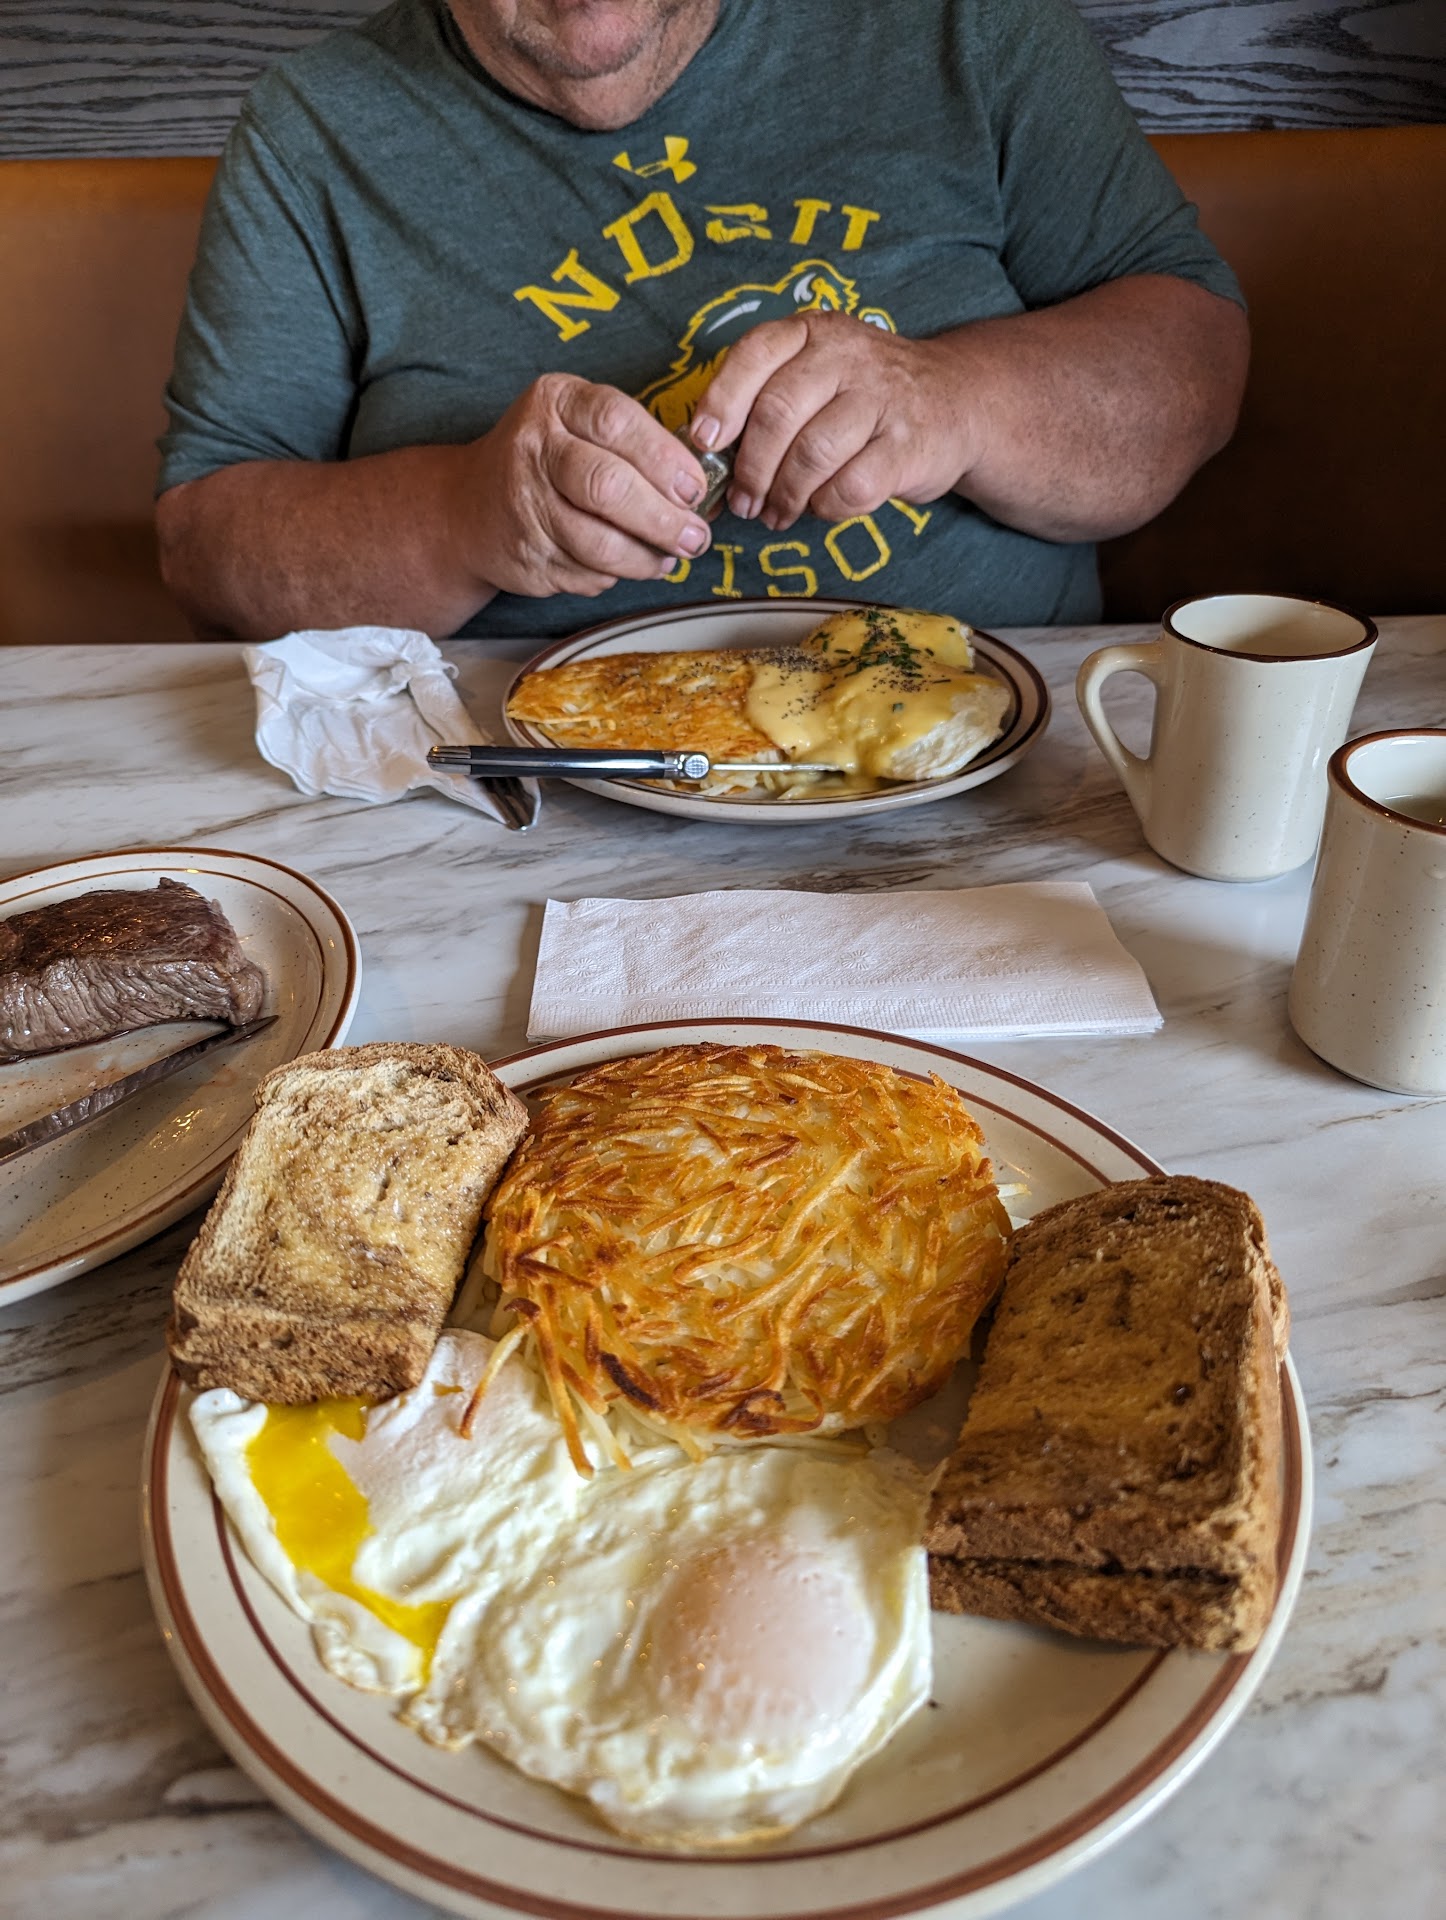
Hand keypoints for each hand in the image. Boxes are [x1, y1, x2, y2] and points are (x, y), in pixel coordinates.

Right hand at [451, 373, 711, 598]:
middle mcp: (533, 447)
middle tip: (694, 536)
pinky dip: (615, 574)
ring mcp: (524, 504)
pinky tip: (624, 564)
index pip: (617, 422)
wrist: (469, 506)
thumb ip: (634, 442)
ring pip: (599, 543)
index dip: (665, 460)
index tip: (695, 489)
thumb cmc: (549, 460)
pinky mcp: (526, 554)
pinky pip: (586, 573)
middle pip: (608, 487)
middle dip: (662, 519)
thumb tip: (700, 489)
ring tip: (668, 557)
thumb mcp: (579, 423)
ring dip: (646, 558)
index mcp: (555, 401)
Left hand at [687, 313, 977, 530]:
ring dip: (784, 495)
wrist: (956, 402)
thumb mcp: (817, 373)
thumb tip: (705, 455)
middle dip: (750, 468)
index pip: (756, 353)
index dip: (722, 401)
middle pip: (778, 413)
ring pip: (812, 454)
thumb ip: (765, 399)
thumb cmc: (864, 397)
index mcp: (814, 333)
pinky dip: (827, 507)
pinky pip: (851, 487)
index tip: (705, 442)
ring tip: (776, 514)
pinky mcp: (909, 446)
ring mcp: (883, 399)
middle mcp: (849, 356)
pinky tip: (822, 507)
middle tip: (743, 501)